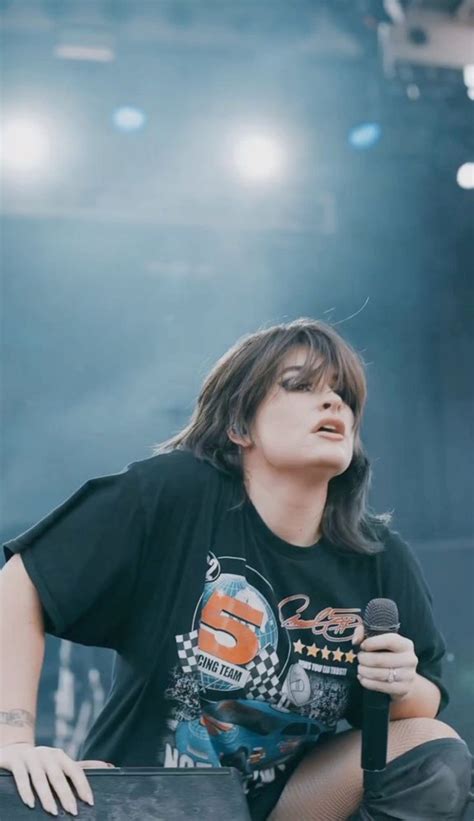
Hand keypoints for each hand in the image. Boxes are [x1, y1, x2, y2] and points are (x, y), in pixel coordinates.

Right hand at [0, 742, 114, 815]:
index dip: (83, 785)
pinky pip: (22, 777)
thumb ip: (79, 768)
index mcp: (60, 755)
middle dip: (66, 794)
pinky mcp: (16, 761)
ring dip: (47, 796)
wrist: (13, 750)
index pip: (75, 770)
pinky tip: (31, 804)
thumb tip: (109, 766)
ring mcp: (31, 757)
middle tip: (73, 811)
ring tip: (53, 812)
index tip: (89, 802)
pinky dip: (26, 791)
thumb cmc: (41, 762)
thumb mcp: (59, 763)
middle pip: (58, 776)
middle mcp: (47, 754)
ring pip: (40, 778)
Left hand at [352, 624, 417, 701]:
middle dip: (365, 659)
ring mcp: (407, 676)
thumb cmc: (388, 653)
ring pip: (380, 674)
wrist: (404, 676)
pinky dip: (368, 682)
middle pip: (381, 660)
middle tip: (359, 658)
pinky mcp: (402, 689)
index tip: (362, 646)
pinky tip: (362, 678)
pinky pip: (381, 686)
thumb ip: (364, 632)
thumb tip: (355, 640)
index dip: (372, 643)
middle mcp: (409, 659)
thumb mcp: (379, 638)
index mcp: (405, 644)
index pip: (390, 641)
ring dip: (364, 671)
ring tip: (360, 668)